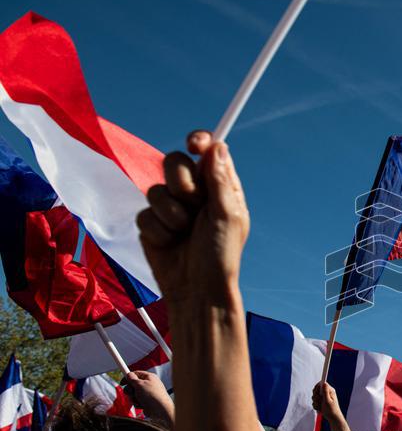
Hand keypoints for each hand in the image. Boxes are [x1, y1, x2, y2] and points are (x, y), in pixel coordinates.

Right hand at [122, 370, 173, 424]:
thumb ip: (132, 379)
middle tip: (132, 393)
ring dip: (133, 398)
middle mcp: (149, 384)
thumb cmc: (152, 395)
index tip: (122, 383)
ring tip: (139, 400)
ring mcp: (148, 393)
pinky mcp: (146, 401)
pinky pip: (137, 401)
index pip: (136, 374)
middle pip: (133, 385)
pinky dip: (137, 403)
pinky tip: (142, 405)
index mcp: (149, 377)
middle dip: (130, 390)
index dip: (128, 377)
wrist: (160, 409)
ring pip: (134, 394)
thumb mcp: (139, 384)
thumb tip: (129, 374)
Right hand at [137, 131, 248, 302]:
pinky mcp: (152, 223)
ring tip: (184, 232)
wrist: (196, 289)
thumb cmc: (220, 255)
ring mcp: (171, 208)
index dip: (199, 141)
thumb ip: (220, 181)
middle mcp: (195, 194)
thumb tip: (217, 147)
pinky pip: (145, 213)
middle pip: (174, 162)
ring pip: (156, 188)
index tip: (193, 144)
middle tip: (194, 204)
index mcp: (219, 188)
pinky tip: (170, 244)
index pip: (208, 153)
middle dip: (182, 183)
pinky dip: (158, 230)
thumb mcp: (227, 216)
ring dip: (171, 213)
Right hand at [312, 382, 342, 423]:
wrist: (333, 418)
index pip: (321, 383)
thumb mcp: (328, 401)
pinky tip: (320, 409)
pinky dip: (316, 406)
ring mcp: (323, 397)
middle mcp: (326, 393)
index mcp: (330, 390)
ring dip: (316, 402)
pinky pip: (314, 402)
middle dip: (315, 396)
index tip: (317, 393)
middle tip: (319, 401)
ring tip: (320, 406)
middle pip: (316, 390)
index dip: (317, 387)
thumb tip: (324, 383)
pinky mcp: (320, 402)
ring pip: (314, 397)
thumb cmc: (332, 409)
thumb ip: (325, 392)